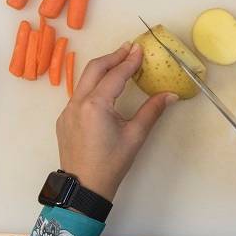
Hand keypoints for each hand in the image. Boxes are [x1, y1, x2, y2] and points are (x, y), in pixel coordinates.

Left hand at [56, 42, 177, 201]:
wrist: (84, 187)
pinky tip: (105, 88)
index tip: (140, 49)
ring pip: (84, 80)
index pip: (116, 75)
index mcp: (96, 105)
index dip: (129, 61)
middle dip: (113, 56)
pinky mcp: (64, 119)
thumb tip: (170, 95)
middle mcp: (78, 102)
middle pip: (95, 69)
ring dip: (102, 69)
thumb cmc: (111, 163)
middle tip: (128, 48)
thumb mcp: (135, 136)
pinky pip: (79, 94)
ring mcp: (68, 110)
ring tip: (118, 63)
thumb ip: (152, 111)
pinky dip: (93, 84)